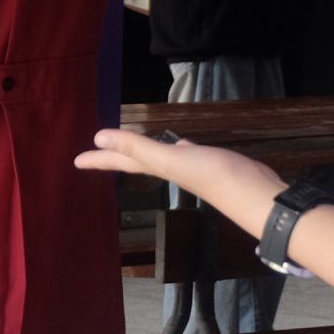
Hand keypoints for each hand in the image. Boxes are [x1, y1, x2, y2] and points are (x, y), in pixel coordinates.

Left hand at [76, 130, 285, 236]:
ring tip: (134, 144)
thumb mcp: (173, 159)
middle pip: (136, 159)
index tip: (77, 161)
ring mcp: (191, 168)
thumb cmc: (216, 175)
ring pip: (159, 156)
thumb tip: (99, 138)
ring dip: (143, 151)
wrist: (256, 196)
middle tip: (98, 151)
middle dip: (117, 155)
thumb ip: (138, 148)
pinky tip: (182, 144)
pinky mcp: (211, 164)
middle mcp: (171, 168)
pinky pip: (185, 153)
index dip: (99, 158)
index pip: (122, 160)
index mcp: (160, 166)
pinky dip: (177, 147)